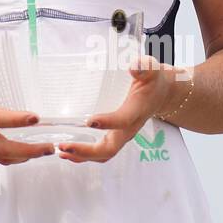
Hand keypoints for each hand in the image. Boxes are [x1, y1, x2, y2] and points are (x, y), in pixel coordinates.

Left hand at [55, 54, 177, 162]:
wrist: (162, 93)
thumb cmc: (153, 79)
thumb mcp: (151, 69)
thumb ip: (144, 66)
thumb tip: (134, 67)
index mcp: (136, 110)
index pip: (123, 120)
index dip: (108, 123)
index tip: (90, 121)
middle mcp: (128, 128)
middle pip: (109, 148)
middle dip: (86, 150)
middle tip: (64, 145)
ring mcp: (121, 135)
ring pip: (102, 154)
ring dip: (81, 156)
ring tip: (60, 151)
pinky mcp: (115, 135)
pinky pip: (100, 151)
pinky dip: (83, 155)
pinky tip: (67, 152)